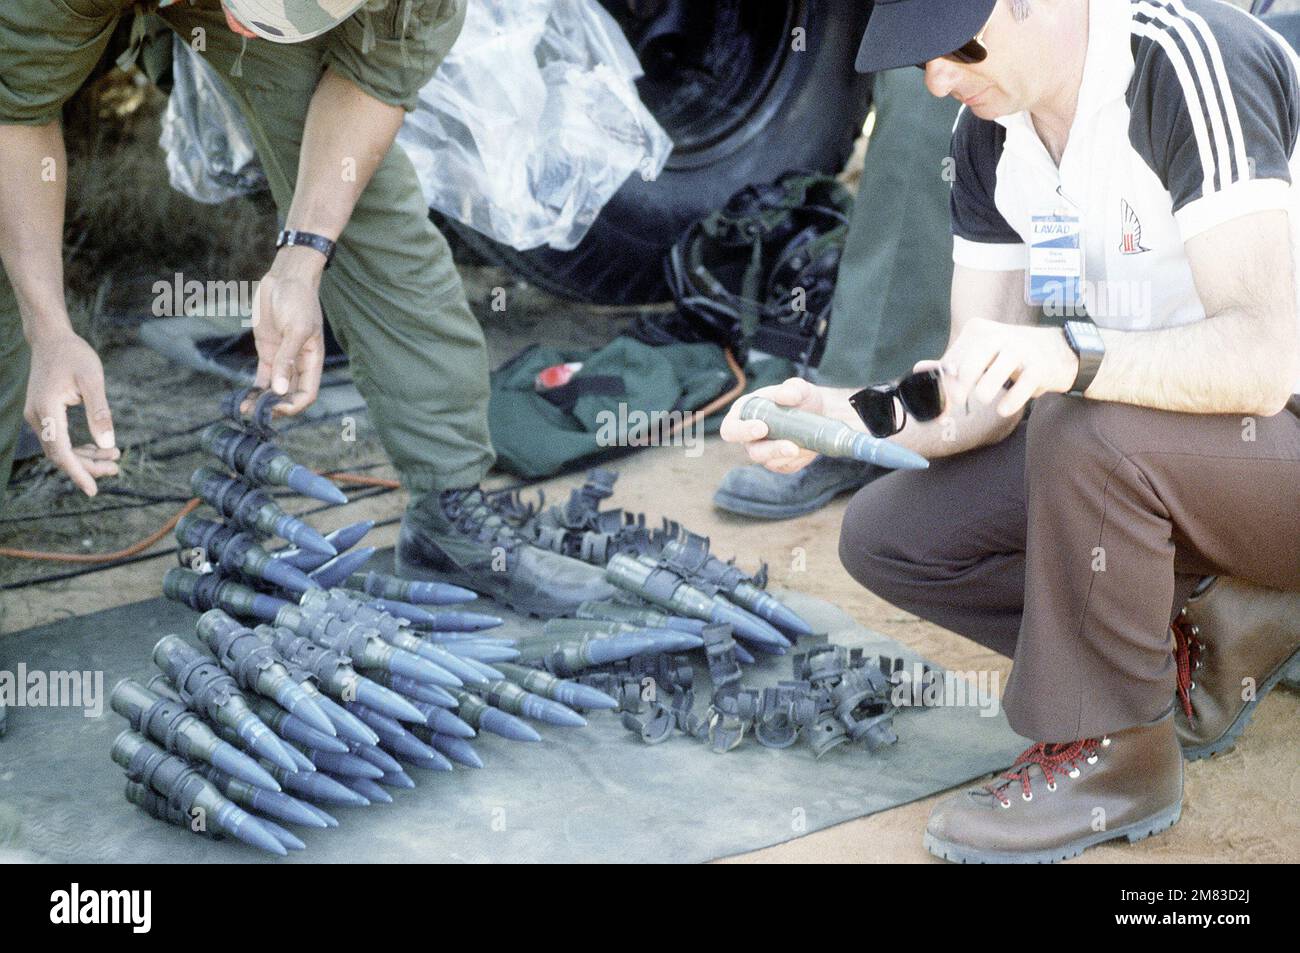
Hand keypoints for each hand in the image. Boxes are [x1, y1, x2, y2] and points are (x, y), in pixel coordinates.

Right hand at [24, 328, 118, 496]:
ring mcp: (38, 416)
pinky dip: (78, 447)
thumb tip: (108, 445)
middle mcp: (37, 416)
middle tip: (116, 469)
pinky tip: (99, 448)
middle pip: (60, 454)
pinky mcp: (43, 414)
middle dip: (87, 466)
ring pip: (59, 449)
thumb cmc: (74, 355)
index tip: (93, 490)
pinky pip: (59, 439)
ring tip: (114, 459)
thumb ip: (100, 413)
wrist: (51, 339)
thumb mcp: (93, 381)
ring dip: (85, 458)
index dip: (78, 472)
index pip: (60, 451)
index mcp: (47, 409)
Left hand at [251, 252, 326, 416]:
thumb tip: (280, 388)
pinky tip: (244, 397)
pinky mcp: (268, 351)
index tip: (276, 407)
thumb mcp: (296, 329)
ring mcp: (282, 359)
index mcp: (312, 361)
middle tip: (257, 414)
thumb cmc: (298, 300)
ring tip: (246, 410)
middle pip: (289, 395)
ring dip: (262, 401)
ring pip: (274, 389)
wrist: (286, 278)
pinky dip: (254, 388)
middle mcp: (298, 364)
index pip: (307, 393)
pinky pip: (262, 377)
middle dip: (275, 407)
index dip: (294, 405)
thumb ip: (287, 359)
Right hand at [719, 377, 824, 473]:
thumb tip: (784, 396)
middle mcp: (750, 436)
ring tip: (801, 448)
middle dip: (772, 450)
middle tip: (792, 447)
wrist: (818, 413)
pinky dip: (796, 460)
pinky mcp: (779, 463)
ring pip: (769, 461)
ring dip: (785, 456)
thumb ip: (792, 388)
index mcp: (744, 414)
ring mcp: (764, 451)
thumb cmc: (801, 397)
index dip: (742, 431)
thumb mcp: (799, 388)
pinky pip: (785, 466)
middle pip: (752, 451)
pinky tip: (806, 449)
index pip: (730, 429)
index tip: (762, 428)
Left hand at [940, 317, 1078, 417]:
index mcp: (979, 330)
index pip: (953, 359)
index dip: (945, 383)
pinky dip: (1010, 402)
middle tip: (958, 403)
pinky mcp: (1039, 366)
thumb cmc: (1011, 355)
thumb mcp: (981, 353)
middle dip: (960, 388)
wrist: (1059, 351)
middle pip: (969, 366)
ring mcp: (1021, 349)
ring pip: (993, 377)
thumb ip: (951, 363)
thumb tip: (918, 369)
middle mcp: (999, 335)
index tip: (944, 402)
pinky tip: (1003, 410)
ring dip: (985, 392)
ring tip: (984, 398)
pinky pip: (1020, 388)